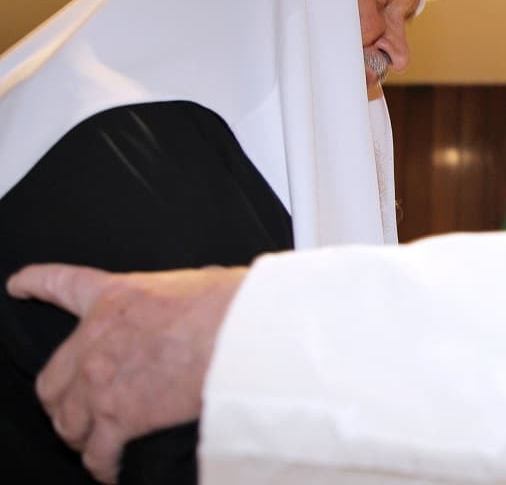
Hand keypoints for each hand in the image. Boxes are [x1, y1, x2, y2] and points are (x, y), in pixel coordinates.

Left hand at [6, 264, 246, 482]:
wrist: (242, 331)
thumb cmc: (231, 304)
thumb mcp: (198, 282)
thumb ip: (180, 297)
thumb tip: (201, 300)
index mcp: (119, 297)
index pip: (65, 284)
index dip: (37, 283)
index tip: (20, 284)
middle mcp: (98, 339)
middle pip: (52, 379)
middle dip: (63, 400)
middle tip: (81, 410)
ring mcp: (102, 382)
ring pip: (67, 422)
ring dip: (81, 436)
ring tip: (98, 444)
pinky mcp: (119, 418)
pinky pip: (98, 454)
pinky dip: (104, 466)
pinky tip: (115, 469)